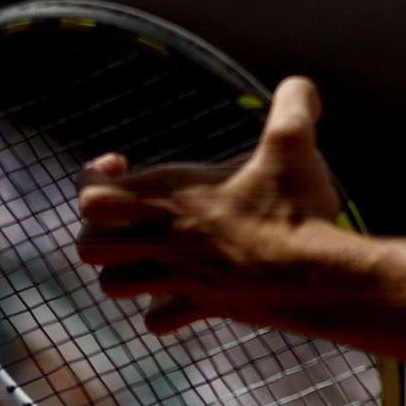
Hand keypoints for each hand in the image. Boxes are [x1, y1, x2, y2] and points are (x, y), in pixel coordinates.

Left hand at [75, 76, 342, 333]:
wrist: (318, 279)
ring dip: (121, 267)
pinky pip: (157, 320)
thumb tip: (301, 84)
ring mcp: (180, 280)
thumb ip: (293, 103)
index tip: (122, 161)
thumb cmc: (297, 209)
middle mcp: (165, 242)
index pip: (89, 197)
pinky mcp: (203, 307)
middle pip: (88, 246)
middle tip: (132, 207)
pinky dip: (159, 306)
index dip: (91, 177)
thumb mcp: (294, 144)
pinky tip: (183, 286)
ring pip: (112, 286)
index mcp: (172, 198)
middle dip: (99, 226)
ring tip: (150, 244)